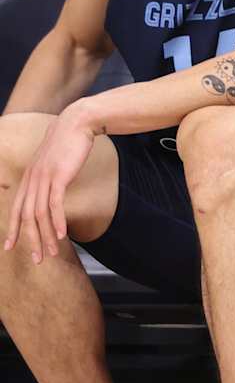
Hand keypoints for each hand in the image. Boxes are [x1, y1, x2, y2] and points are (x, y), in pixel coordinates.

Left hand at [4, 108, 97, 262]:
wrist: (77, 123)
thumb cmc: (69, 143)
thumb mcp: (53, 162)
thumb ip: (49, 176)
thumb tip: (52, 189)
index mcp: (29, 178)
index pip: (16, 209)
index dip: (13, 229)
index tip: (10, 247)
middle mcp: (32, 180)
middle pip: (25, 216)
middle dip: (29, 240)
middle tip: (35, 259)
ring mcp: (44, 178)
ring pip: (39, 214)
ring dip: (45, 236)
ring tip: (51, 253)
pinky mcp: (59, 176)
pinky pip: (55, 204)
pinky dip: (57, 221)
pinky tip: (62, 235)